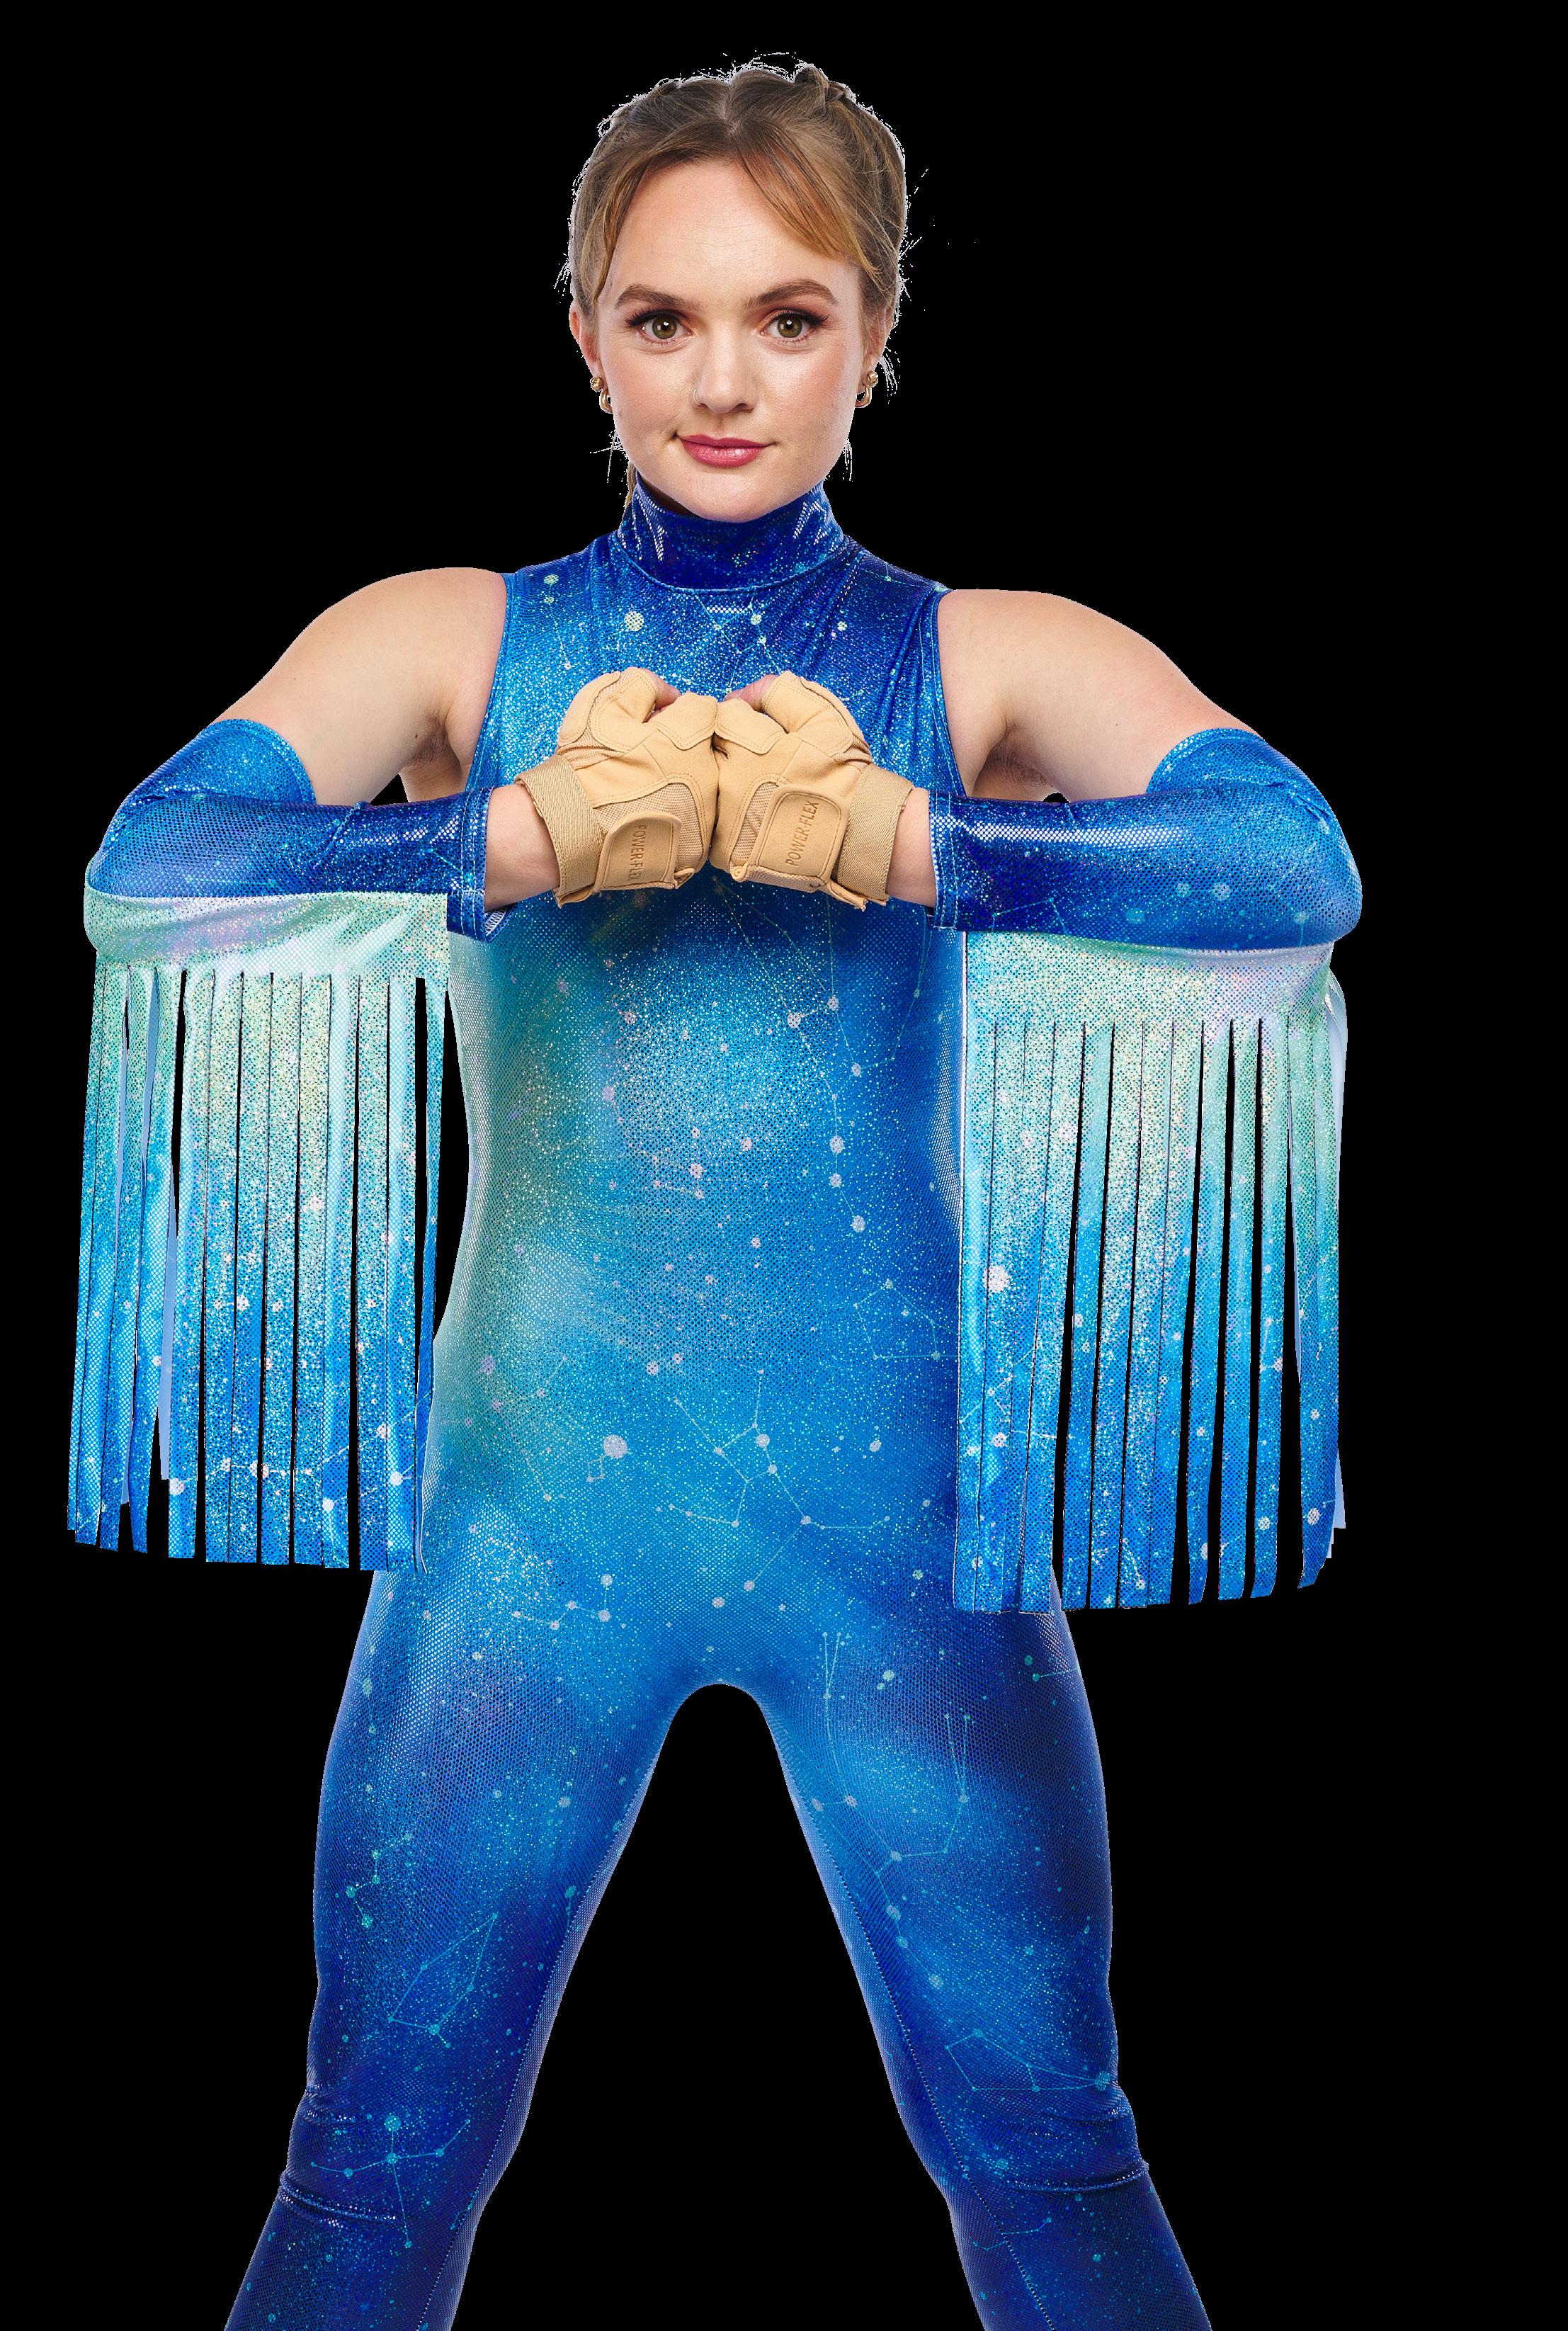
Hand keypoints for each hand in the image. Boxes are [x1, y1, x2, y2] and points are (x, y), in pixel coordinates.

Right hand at [517, 669, 721, 904]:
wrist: (568, 832)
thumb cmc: (584, 767)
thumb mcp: (602, 705)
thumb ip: (642, 684)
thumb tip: (669, 694)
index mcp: (690, 738)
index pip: (705, 710)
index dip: (677, 713)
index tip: (656, 726)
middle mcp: (708, 778)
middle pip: (711, 749)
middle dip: (687, 748)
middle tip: (650, 760)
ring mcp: (706, 818)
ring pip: (710, 787)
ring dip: (689, 784)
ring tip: (649, 792)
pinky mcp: (698, 848)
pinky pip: (700, 823)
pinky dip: (683, 818)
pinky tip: (652, 818)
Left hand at [709, 672, 913, 908]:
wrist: (857, 835)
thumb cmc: (842, 773)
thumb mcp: (823, 717)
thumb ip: (781, 693)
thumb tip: (742, 694)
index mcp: (750, 746)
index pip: (723, 716)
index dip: (742, 719)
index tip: (762, 733)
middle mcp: (730, 783)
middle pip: (707, 750)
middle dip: (727, 748)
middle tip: (759, 762)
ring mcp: (723, 819)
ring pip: (703, 786)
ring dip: (720, 781)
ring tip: (754, 789)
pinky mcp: (722, 849)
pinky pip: (705, 821)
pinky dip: (720, 815)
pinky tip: (747, 816)